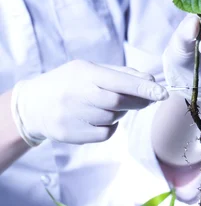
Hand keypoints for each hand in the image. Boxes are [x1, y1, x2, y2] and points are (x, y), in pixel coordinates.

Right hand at [12, 60, 167, 144]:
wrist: (33, 105)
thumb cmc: (70, 83)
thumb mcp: (91, 70)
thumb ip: (122, 74)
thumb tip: (151, 80)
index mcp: (84, 73)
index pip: (119, 82)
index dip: (144, 88)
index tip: (163, 93)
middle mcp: (77, 94)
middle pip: (120, 102)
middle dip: (139, 101)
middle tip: (148, 99)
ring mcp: (73, 116)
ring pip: (113, 118)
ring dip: (119, 113)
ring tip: (104, 105)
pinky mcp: (72, 135)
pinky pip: (105, 133)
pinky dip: (109, 127)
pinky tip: (97, 118)